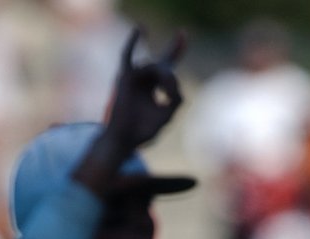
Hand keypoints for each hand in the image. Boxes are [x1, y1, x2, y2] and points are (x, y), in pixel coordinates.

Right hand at [103, 27, 186, 149]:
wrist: (126, 139)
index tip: (183, 34)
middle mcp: (145, 79)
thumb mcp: (167, 114)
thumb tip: (177, 90)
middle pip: (164, 65)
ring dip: (166, 79)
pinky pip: (127, 54)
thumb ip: (176, 100)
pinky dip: (133, 40)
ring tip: (168, 95)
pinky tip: (141, 29)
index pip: (167, 66)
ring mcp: (135, 77)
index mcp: (154, 87)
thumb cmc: (143, 130)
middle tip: (174, 77)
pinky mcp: (126, 77)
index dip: (176, 49)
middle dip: (172, 68)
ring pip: (155, 66)